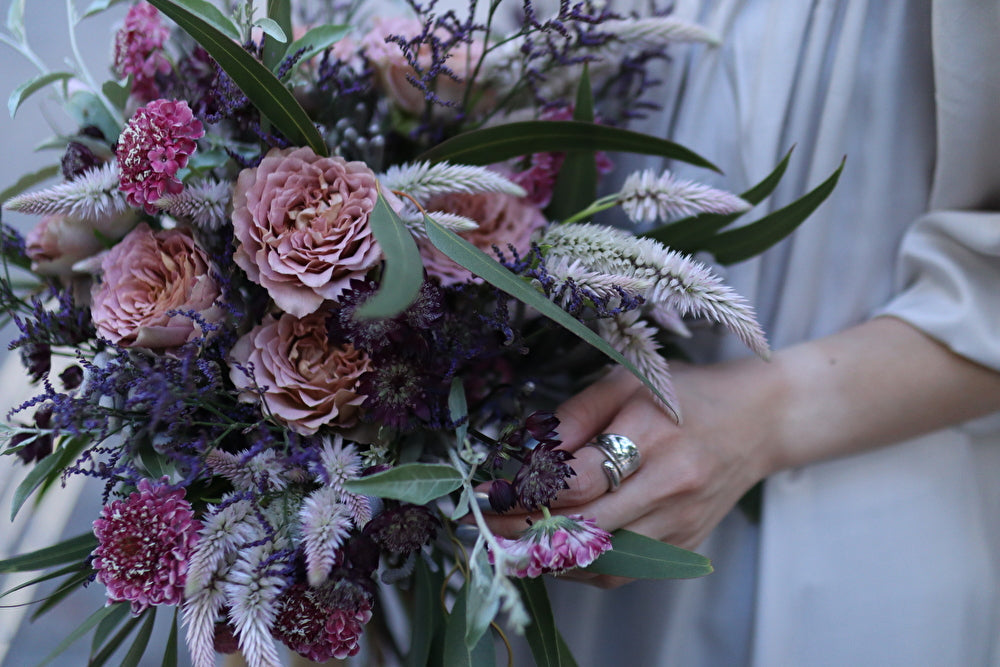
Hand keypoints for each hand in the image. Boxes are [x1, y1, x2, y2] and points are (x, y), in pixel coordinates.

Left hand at [484, 359, 782, 586]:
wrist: (761, 420)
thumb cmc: (686, 393)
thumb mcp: (625, 381)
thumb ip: (573, 416)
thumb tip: (524, 454)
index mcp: (651, 435)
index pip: (576, 481)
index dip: (523, 493)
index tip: (483, 495)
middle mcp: (668, 486)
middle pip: (582, 528)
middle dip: (522, 531)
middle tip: (483, 525)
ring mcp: (680, 523)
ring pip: (600, 561)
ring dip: (546, 556)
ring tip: (509, 541)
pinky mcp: (685, 545)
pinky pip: (622, 571)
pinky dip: (582, 566)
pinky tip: (557, 548)